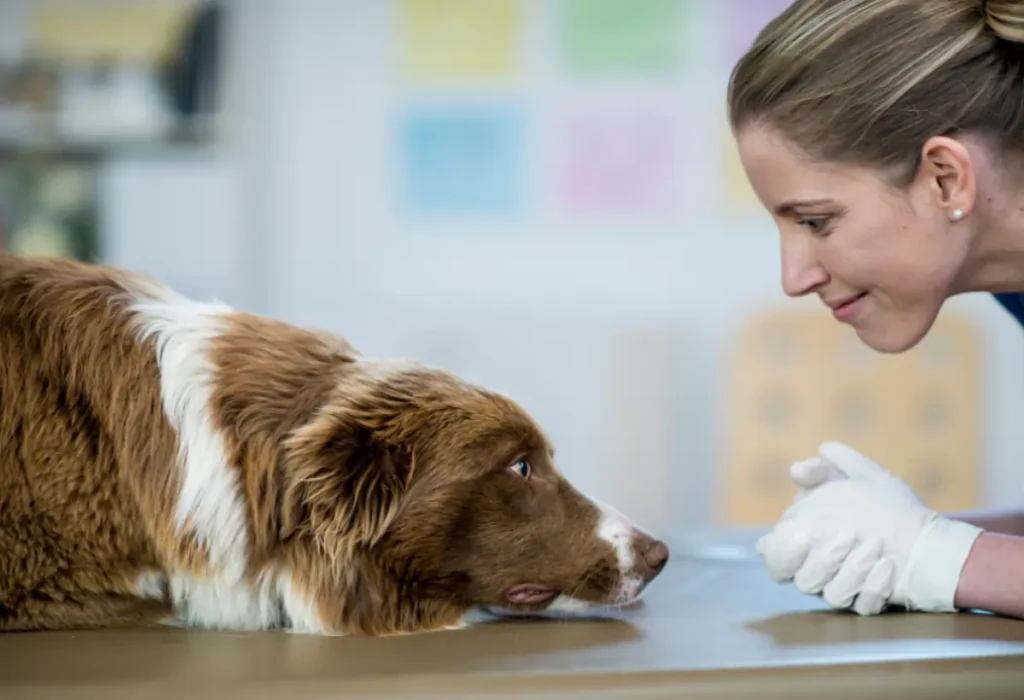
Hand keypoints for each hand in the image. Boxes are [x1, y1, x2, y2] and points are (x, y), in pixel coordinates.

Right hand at [756, 441, 983, 614]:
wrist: (931, 538)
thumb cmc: (890, 507)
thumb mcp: (861, 478)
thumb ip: (826, 471)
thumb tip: (796, 469)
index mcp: (807, 540)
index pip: (776, 555)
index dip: (782, 551)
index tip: (802, 535)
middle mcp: (820, 569)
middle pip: (802, 579)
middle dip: (824, 559)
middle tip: (848, 537)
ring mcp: (844, 590)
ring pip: (831, 595)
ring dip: (853, 569)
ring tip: (877, 547)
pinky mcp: (868, 604)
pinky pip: (862, 606)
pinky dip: (873, 587)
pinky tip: (887, 568)